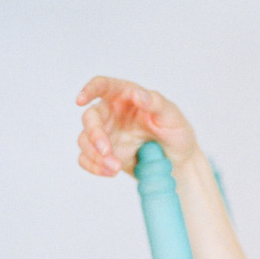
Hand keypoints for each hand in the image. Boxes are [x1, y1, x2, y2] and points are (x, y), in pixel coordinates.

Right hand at [75, 76, 199, 177]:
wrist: (179, 161)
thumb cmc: (176, 132)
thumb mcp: (171, 115)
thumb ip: (155, 102)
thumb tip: (136, 94)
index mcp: (125, 96)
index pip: (103, 86)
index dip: (89, 89)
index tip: (81, 100)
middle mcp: (111, 113)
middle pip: (90, 118)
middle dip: (94, 135)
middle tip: (106, 151)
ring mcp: (107, 135)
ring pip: (85, 140)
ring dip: (96, 155)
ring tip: (116, 168)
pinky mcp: (105, 155)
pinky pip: (87, 159)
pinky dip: (94, 167)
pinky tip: (110, 172)